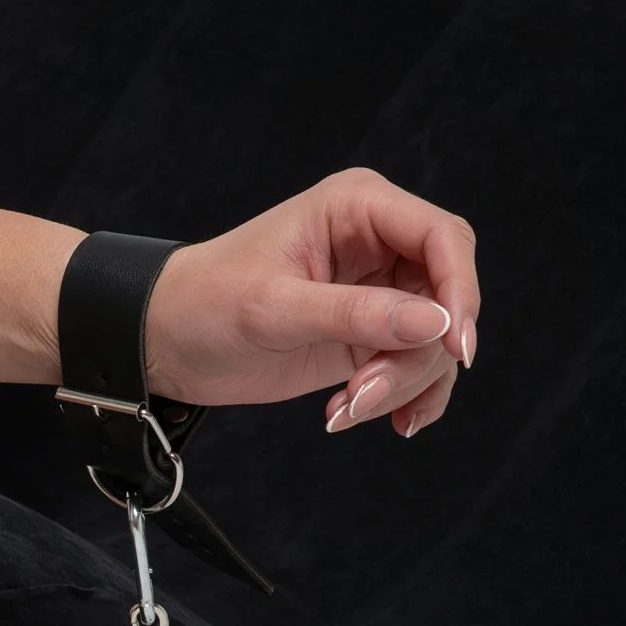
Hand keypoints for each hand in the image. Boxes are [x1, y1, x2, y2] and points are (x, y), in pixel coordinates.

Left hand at [145, 167, 479, 436]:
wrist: (165, 339)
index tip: (454, 348)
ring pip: (432, 341)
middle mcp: (377, 243)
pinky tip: (362, 417)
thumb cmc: (206, 302)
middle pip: (445, 296)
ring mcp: (377, 291)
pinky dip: (403, 397)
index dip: (460, 291)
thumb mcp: (275, 309)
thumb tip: (436, 323)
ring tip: (343, 412)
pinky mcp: (367, 334)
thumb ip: (355, 314)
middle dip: (417, 354)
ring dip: (400, 384)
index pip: (443, 238)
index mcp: (358, 207)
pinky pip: (414, 366)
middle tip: (364, 394)